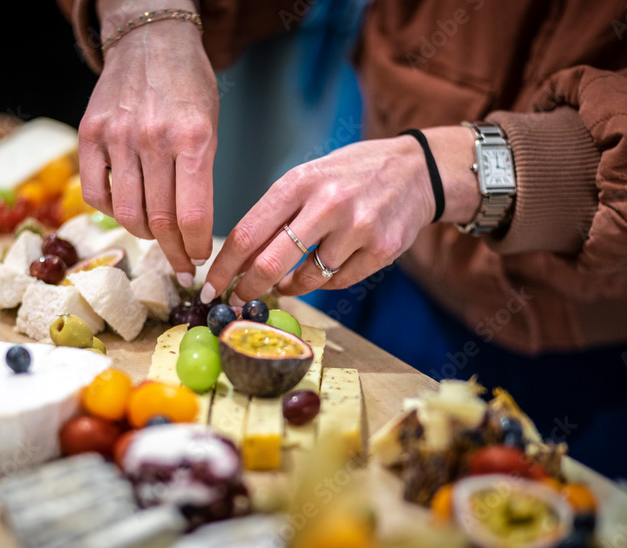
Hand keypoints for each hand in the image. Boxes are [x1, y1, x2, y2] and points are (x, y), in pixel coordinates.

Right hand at [78, 0, 217, 286]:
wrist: (150, 40)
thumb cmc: (187, 86)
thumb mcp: (210, 126)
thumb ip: (201, 175)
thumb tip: (192, 230)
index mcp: (193, 138)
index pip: (193, 214)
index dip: (196, 246)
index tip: (199, 258)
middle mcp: (154, 138)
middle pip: (160, 220)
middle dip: (174, 251)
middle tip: (181, 265)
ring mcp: (118, 136)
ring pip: (127, 213)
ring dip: (144, 235)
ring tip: (157, 236)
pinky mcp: (90, 134)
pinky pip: (96, 193)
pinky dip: (112, 212)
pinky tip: (127, 209)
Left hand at [201, 126, 481, 303]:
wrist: (416, 170)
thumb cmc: (351, 176)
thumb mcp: (308, 179)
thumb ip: (275, 216)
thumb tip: (239, 263)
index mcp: (299, 182)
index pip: (247, 233)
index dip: (224, 267)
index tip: (210, 286)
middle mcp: (327, 204)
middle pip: (270, 263)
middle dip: (248, 289)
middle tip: (240, 300)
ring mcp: (357, 228)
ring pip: (306, 279)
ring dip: (291, 285)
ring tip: (291, 276)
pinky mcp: (381, 250)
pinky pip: (337, 282)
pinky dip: (324, 281)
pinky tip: (328, 265)